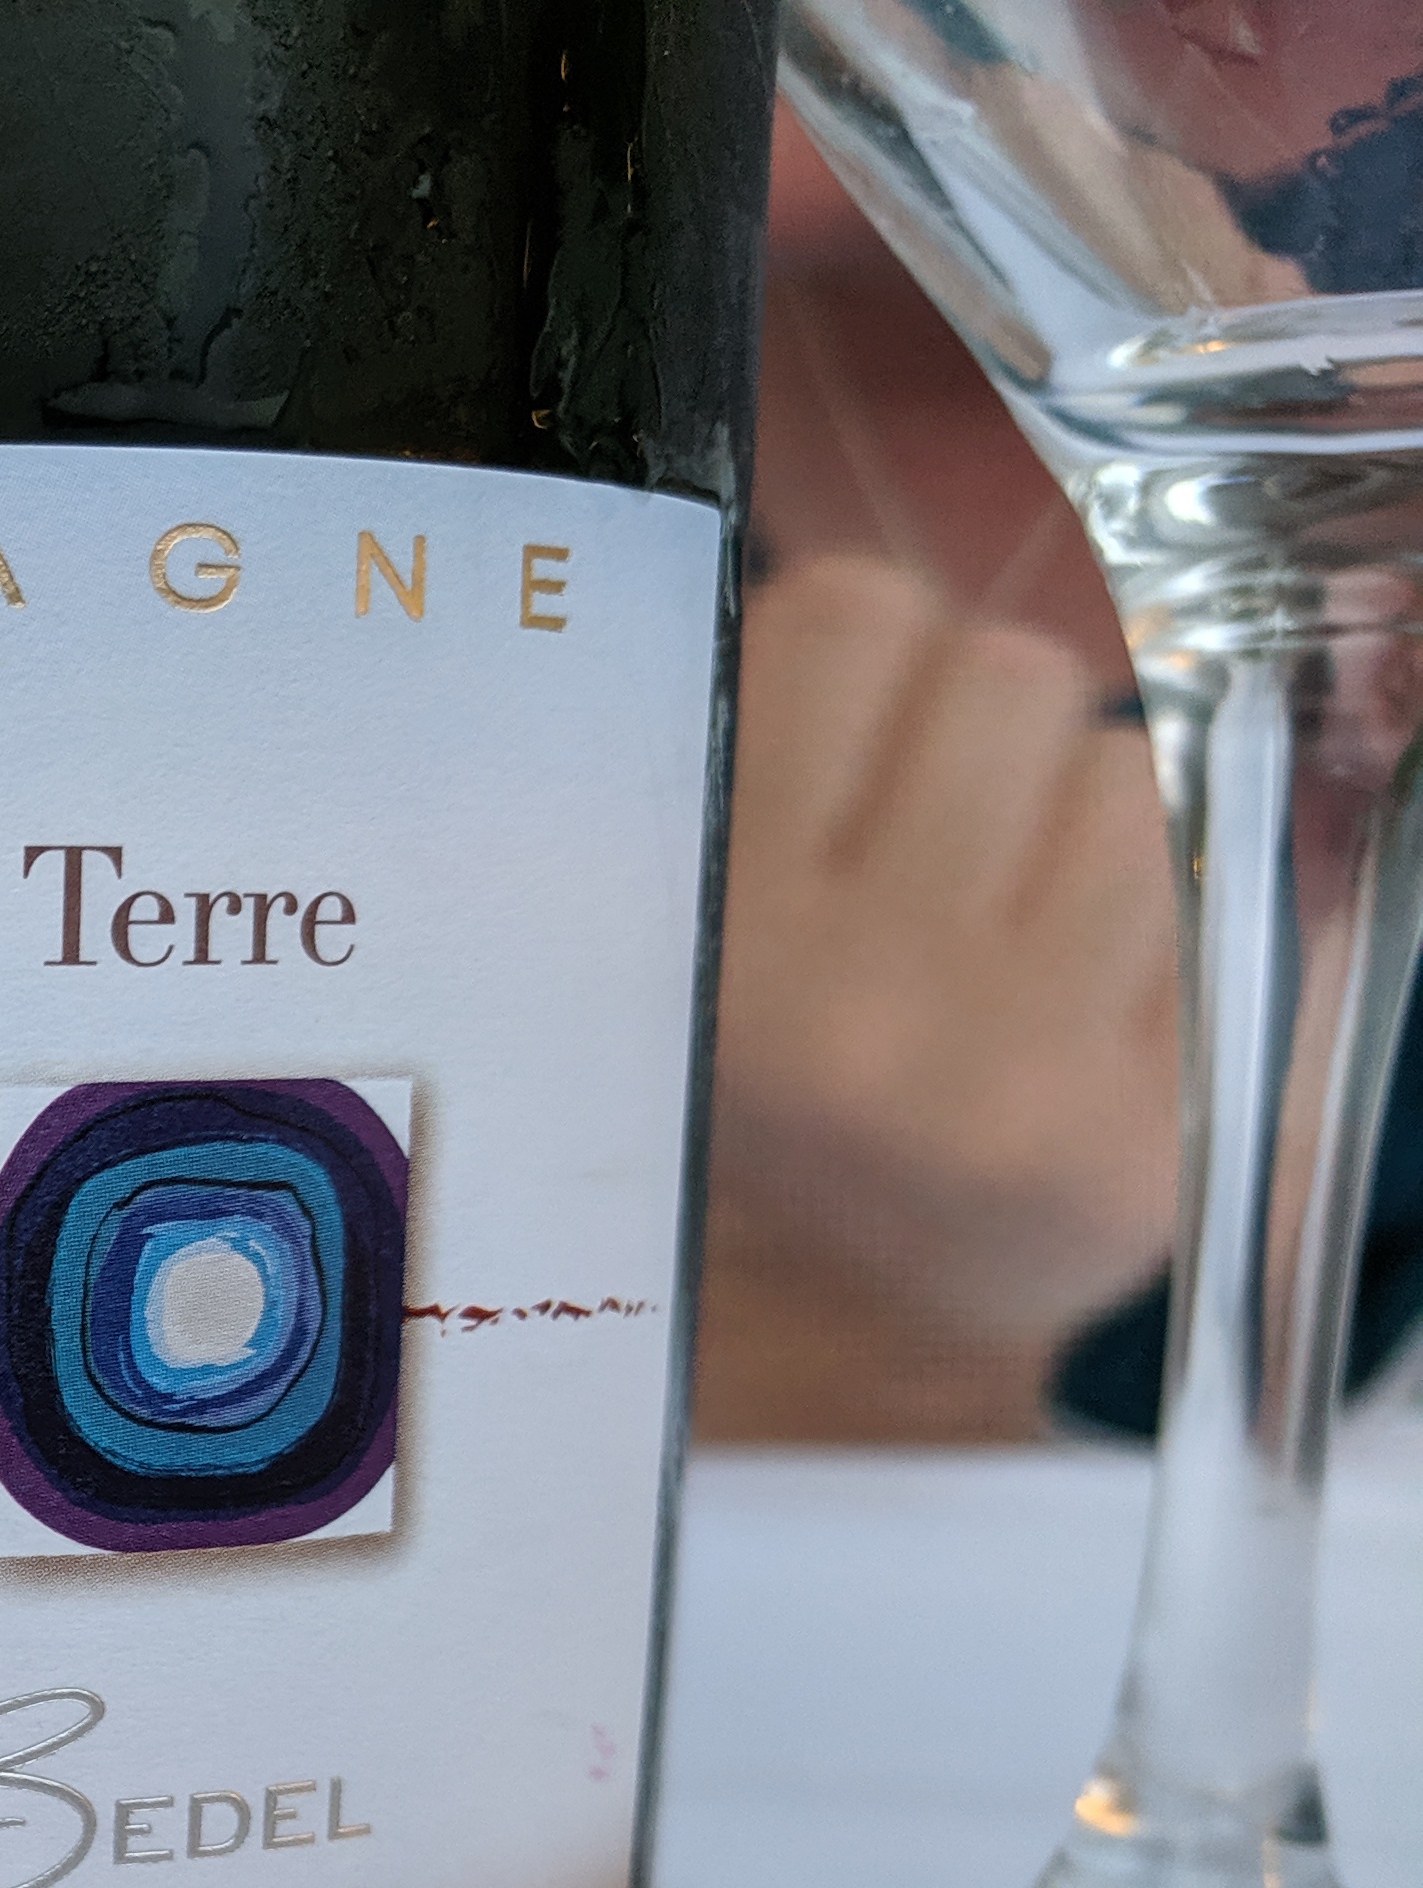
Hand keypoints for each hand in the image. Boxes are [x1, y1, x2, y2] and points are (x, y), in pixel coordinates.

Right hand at [696, 554, 1180, 1442]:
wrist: (829, 1316)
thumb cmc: (756, 1053)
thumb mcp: (674, 894)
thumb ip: (736, 722)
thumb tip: (869, 554)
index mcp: (688, 932)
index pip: (852, 613)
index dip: (860, 670)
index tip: (822, 768)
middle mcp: (834, 1015)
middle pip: (1008, 673)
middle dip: (980, 742)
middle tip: (917, 866)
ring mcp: (1002, 1081)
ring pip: (1128, 770)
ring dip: (1081, 828)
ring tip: (996, 948)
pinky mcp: (1143, 1140)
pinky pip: (1230, 898)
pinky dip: (1171, 930)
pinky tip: (1079, 1016)